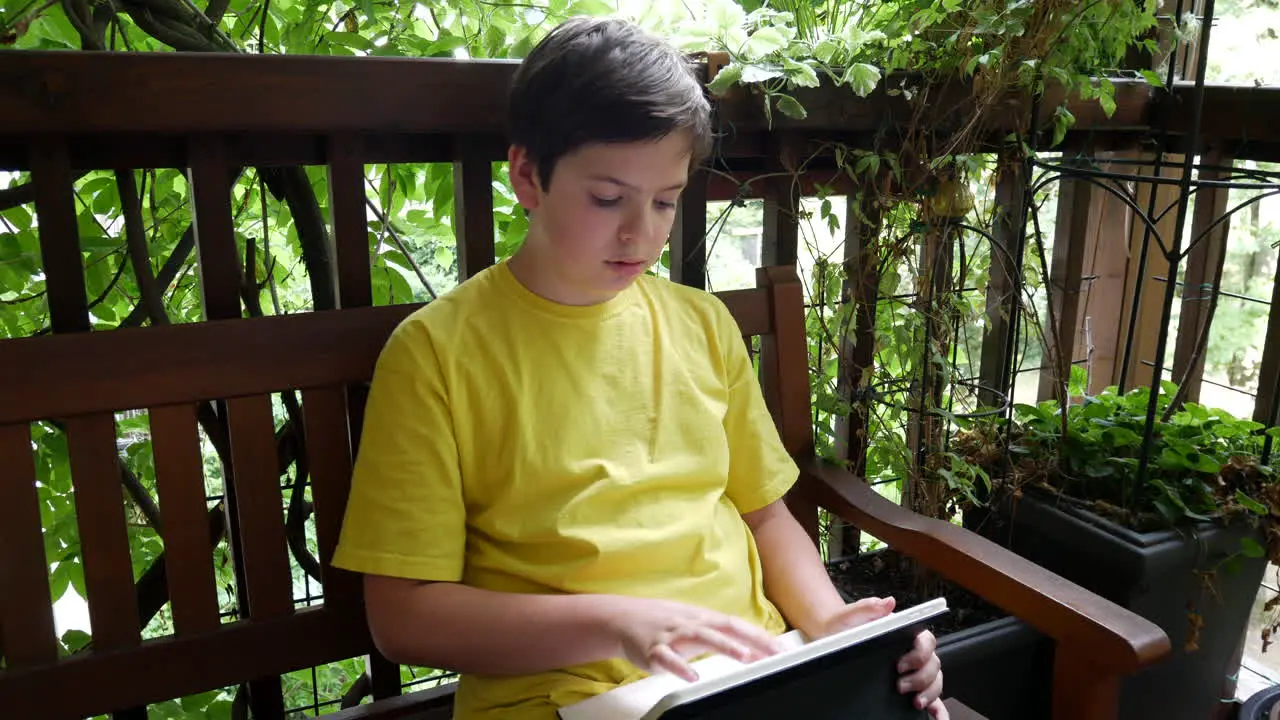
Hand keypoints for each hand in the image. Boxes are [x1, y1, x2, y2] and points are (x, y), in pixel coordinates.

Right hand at [604, 597, 785, 681]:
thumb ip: (722, 637)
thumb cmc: (665, 623)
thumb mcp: (695, 625)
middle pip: (726, 628)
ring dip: (725, 646)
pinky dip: (680, 667)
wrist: (624, 617)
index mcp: (704, 618)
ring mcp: (673, 634)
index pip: (738, 626)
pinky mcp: (655, 649)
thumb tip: (755, 650)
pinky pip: (668, 659)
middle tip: (774, 653)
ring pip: (702, 638)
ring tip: (744, 657)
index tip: (783, 650)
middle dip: (752, 640)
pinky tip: (692, 677)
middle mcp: (692, 623)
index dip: (761, 636)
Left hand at [815, 597, 945, 718]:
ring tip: (914, 701)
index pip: (926, 640)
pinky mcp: (909, 684)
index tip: (901, 664)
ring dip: (929, 692)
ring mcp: (913, 668)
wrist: (830, 638)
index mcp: (904, 631)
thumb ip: (868, 607)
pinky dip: (937, 707)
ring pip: (935, 680)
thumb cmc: (843, 626)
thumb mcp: (850, 615)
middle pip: (933, 663)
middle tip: (900, 686)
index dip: (920, 654)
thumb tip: (887, 602)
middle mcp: (912, 649)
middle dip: (921, 677)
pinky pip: (931, 696)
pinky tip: (935, 717)